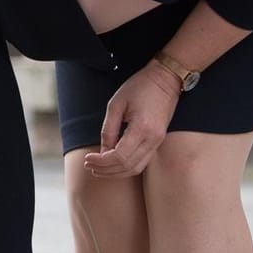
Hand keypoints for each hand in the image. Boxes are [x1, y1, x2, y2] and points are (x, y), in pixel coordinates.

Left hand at [82, 64, 180, 178]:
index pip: (119, 156)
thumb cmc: (140, 87)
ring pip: (136, 168)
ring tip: (98, 169)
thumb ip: (108, 129)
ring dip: (116, 173)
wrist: (165, 79)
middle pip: (127, 167)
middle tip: (89, 166)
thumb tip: (103, 152)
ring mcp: (158, 142)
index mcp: (142, 128)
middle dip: (105, 170)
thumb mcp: (116, 104)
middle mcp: (153, 139)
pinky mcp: (158, 141)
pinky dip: (126, 167)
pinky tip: (113, 164)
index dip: (101, 162)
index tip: (87, 159)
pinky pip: (142, 162)